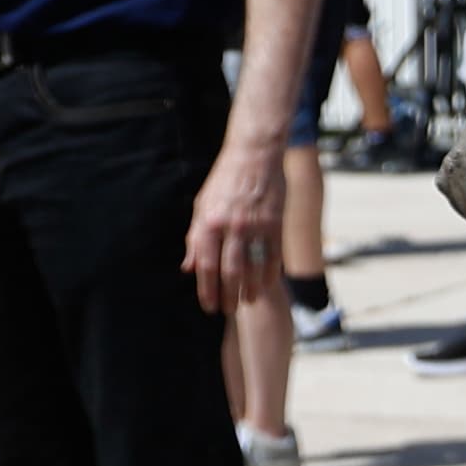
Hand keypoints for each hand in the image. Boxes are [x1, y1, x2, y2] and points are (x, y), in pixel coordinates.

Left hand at [182, 120, 285, 315]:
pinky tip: (267, 285)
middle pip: (230, 272)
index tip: (208, 306)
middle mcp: (231, 226)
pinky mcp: (276, 223)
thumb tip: (189, 267)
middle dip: (229, 295)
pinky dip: (271, 275)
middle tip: (228, 310)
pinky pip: (274, 257)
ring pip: (254, 268)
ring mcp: (256, 225)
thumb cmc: (224, 181)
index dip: (207, 290)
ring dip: (251, 289)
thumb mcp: (202, 206)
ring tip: (248, 301)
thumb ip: (195, 238)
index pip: (206, 265)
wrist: (254, 155)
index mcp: (209, 222)